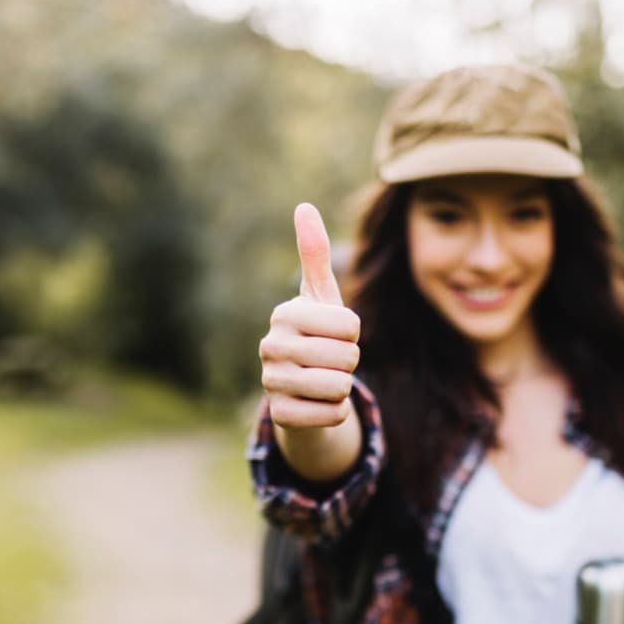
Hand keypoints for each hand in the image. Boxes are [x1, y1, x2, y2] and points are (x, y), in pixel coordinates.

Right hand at [259, 203, 361, 429]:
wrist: (298, 390)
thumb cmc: (315, 335)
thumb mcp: (319, 297)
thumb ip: (314, 254)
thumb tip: (304, 206)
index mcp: (284, 315)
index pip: (350, 325)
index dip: (353, 334)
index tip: (333, 334)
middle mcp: (270, 347)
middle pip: (348, 357)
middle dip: (349, 362)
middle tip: (328, 360)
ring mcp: (271, 383)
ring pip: (340, 387)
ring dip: (342, 387)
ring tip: (323, 380)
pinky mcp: (280, 417)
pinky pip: (332, 415)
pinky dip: (334, 412)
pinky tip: (316, 404)